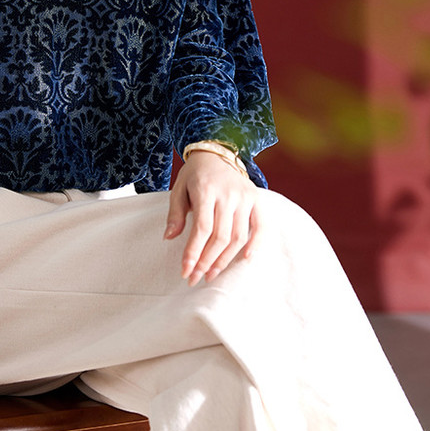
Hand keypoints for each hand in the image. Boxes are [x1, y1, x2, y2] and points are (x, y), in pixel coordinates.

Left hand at [164, 150, 263, 285]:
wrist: (217, 152)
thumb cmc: (195, 175)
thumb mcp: (178, 189)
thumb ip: (175, 213)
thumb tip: (169, 238)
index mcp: (206, 190)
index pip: (202, 228)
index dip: (194, 253)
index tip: (186, 271)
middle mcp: (228, 195)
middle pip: (220, 237)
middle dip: (207, 262)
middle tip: (195, 278)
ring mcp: (245, 197)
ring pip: (238, 236)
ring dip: (224, 260)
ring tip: (211, 274)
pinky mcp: (257, 199)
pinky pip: (261, 226)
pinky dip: (256, 244)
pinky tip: (245, 259)